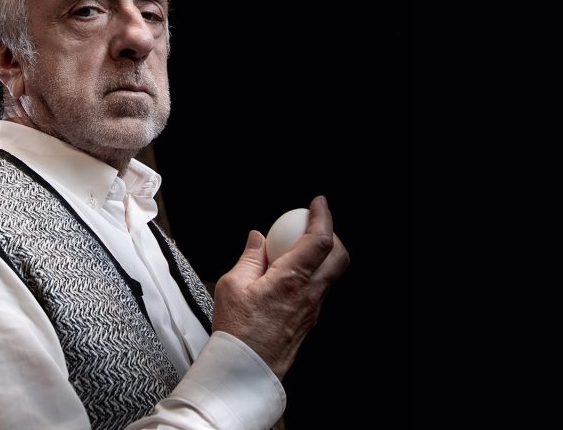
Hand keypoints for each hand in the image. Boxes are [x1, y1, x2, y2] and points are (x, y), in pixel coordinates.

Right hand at [211, 195, 349, 379]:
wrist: (246, 369)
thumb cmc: (237, 331)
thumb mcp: (232, 285)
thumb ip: (250, 258)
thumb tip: (257, 239)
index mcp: (292, 280)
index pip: (320, 240)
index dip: (323, 216)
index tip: (318, 203)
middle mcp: (309, 294)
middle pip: (339, 256)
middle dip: (331, 235)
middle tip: (312, 225)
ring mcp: (312, 309)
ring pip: (332, 274)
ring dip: (323, 255)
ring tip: (298, 249)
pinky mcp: (309, 321)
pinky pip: (319, 290)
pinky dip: (312, 274)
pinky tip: (289, 275)